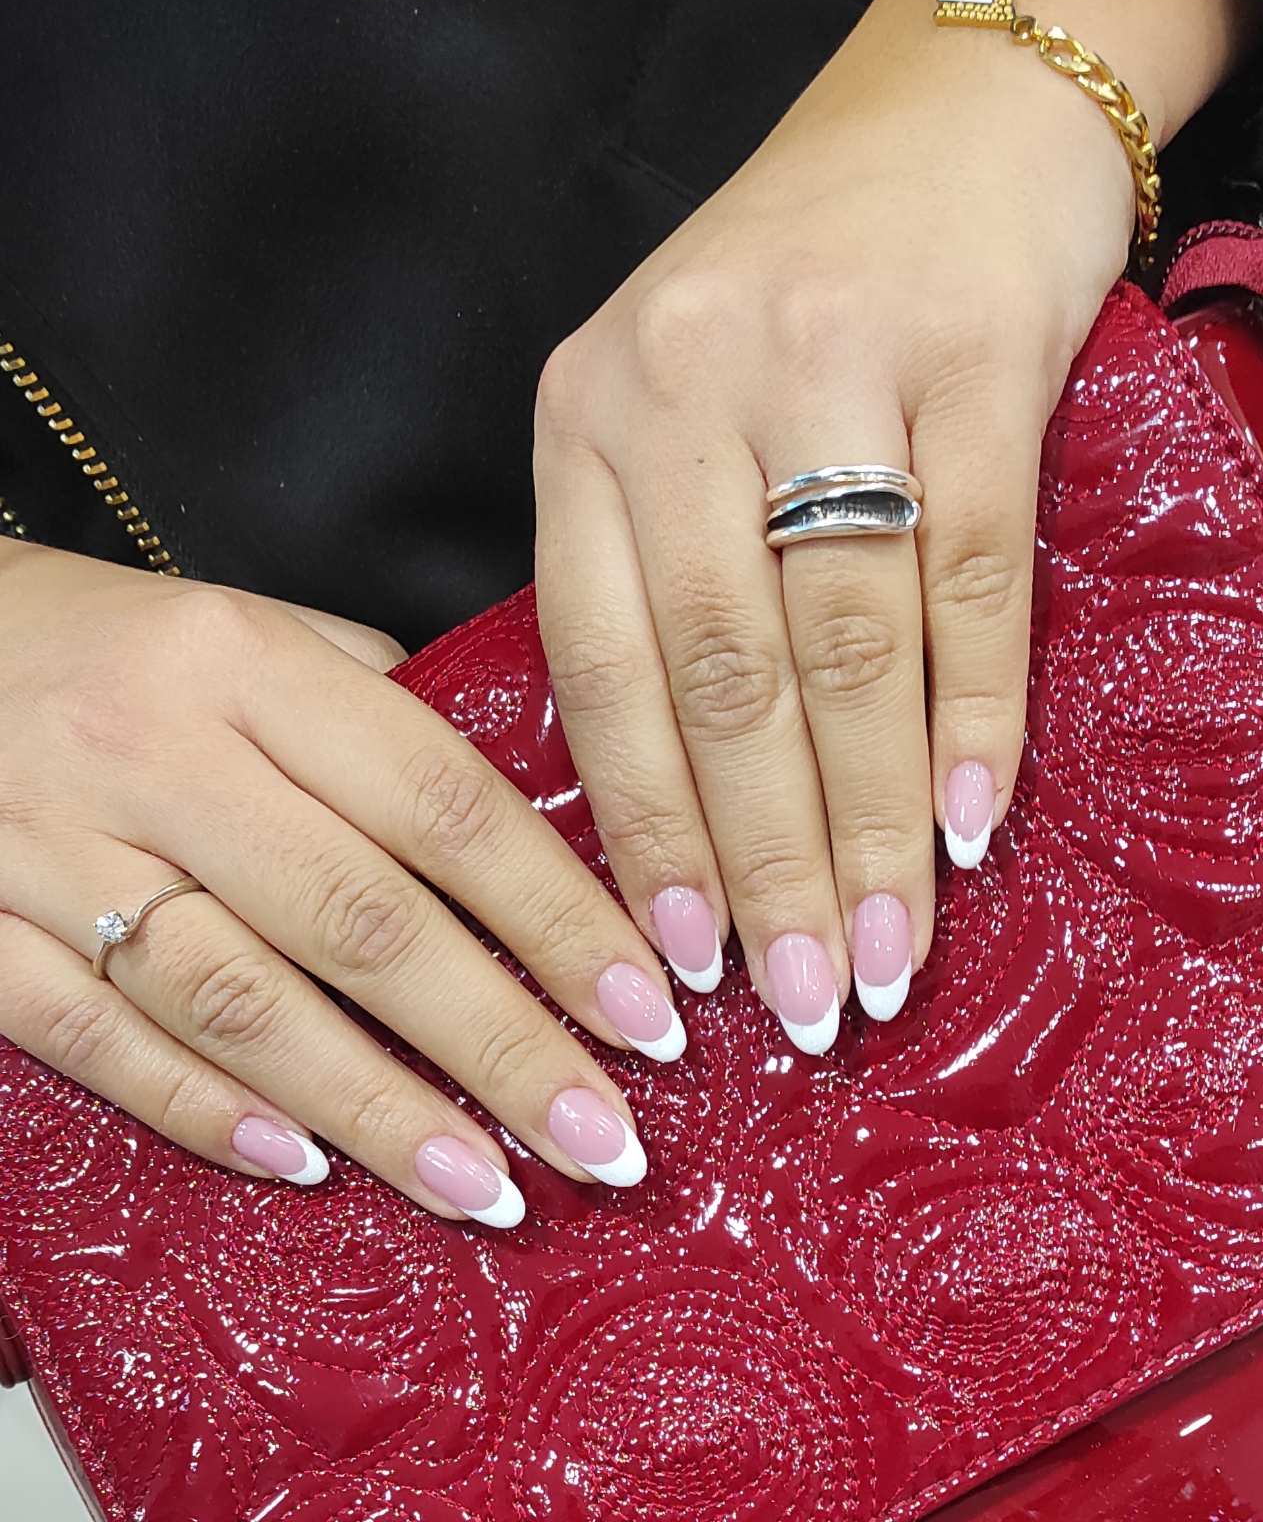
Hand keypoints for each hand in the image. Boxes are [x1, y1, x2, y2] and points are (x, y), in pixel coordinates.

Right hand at [0, 542, 682, 1224]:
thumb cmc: (115, 644)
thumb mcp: (250, 630)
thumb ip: (377, 714)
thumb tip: (515, 825)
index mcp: (246, 662)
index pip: (439, 801)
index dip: (553, 915)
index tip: (646, 1009)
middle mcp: (157, 754)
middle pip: (361, 921)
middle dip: (499, 1045)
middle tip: (603, 1140)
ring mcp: (55, 848)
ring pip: (237, 1001)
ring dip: (377, 1110)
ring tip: (489, 1189)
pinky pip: (94, 1036)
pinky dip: (205, 1108)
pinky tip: (308, 1168)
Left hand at [533, 0, 1246, 1048]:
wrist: (940, 119)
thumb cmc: (788, 297)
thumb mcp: (668, 412)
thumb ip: (654, 577)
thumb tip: (686, 814)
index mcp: (586, 421)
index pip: (598, 664)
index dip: (643, 832)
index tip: (677, 967)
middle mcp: (687, 387)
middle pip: (722, 676)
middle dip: (763, 863)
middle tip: (802, 1002)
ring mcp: (834, 365)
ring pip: (844, 643)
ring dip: (870, 822)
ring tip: (887, 954)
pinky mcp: (975, 356)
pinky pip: (974, 571)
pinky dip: (974, 713)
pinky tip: (973, 824)